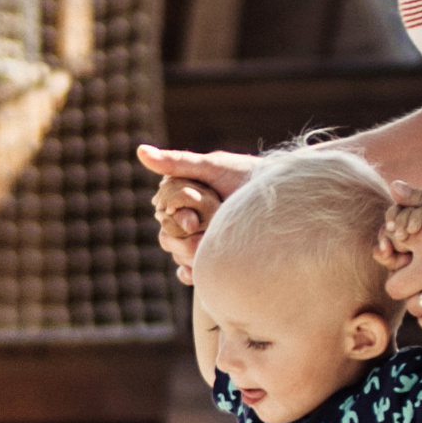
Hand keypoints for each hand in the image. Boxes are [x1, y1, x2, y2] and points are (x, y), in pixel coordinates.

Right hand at [136, 145, 259, 280]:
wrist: (282, 200)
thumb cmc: (248, 176)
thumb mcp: (212, 167)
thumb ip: (176, 163)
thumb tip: (139, 151)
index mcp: (185, 196)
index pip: (162, 210)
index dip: (174, 213)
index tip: (193, 213)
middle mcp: (190, 218)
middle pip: (166, 234)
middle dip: (181, 236)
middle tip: (202, 229)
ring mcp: (201, 240)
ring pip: (176, 252)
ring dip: (189, 252)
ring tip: (210, 245)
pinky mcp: (211, 259)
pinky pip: (187, 271)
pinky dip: (188, 271)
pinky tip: (197, 270)